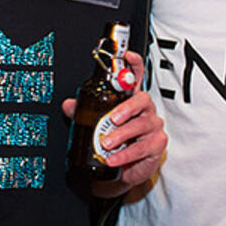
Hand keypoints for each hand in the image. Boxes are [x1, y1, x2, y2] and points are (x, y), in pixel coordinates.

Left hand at [60, 51, 165, 193]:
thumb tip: (69, 105)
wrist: (127, 168)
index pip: (135, 78)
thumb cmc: (117, 142)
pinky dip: (125, 154)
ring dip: (122, 135)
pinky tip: (113, 159)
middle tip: (112, 119)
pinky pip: (142, 147)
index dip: (134, 66)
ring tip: (106, 143)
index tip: (127, 56)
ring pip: (141, 125)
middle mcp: (145, 111)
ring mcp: (152, 127)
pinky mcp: (156, 145)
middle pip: (143, 100)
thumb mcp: (97, 124)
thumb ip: (83, 112)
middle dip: (126, 108)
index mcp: (131, 100)